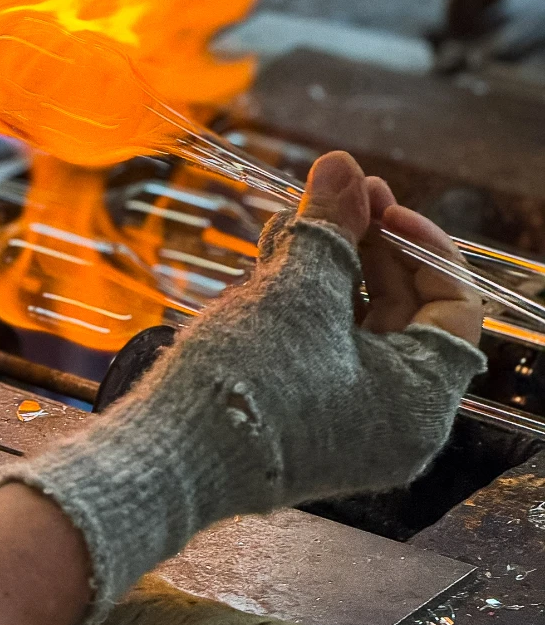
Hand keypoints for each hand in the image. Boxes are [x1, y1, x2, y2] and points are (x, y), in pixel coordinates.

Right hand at [0, 151, 487, 619]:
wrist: (171, 458)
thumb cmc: (251, 384)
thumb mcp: (298, 292)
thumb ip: (328, 225)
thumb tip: (341, 165)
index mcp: (421, 400)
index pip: (452, 305)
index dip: (422, 244)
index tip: (380, 203)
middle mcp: (394, 418)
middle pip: (402, 309)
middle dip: (367, 243)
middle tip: (340, 190)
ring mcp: (346, 421)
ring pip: (353, 322)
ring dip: (329, 262)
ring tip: (295, 212)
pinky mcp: (302, 415)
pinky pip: (320, 344)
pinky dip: (303, 297)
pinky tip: (274, 251)